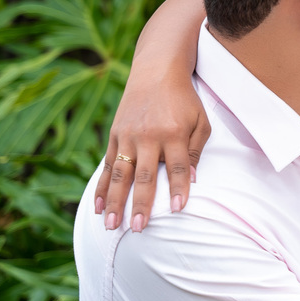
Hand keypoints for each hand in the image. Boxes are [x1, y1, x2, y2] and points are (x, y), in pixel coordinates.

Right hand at [95, 72, 210, 231]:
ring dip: (115, 201)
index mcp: (173, 133)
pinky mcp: (115, 136)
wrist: (157, 72)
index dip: (178, 188)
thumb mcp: (200, 120)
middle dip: (141, 203)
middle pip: (145, 175)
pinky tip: (99, 207)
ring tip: (112, 225)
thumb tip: (193, 180)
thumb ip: (196, 150)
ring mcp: (128, 137)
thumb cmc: (184, 99)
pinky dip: (102, 188)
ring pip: (120, 174)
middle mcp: (148, 136)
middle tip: (138, 228)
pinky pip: (107, 166)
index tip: (176, 209)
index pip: (178, 167)